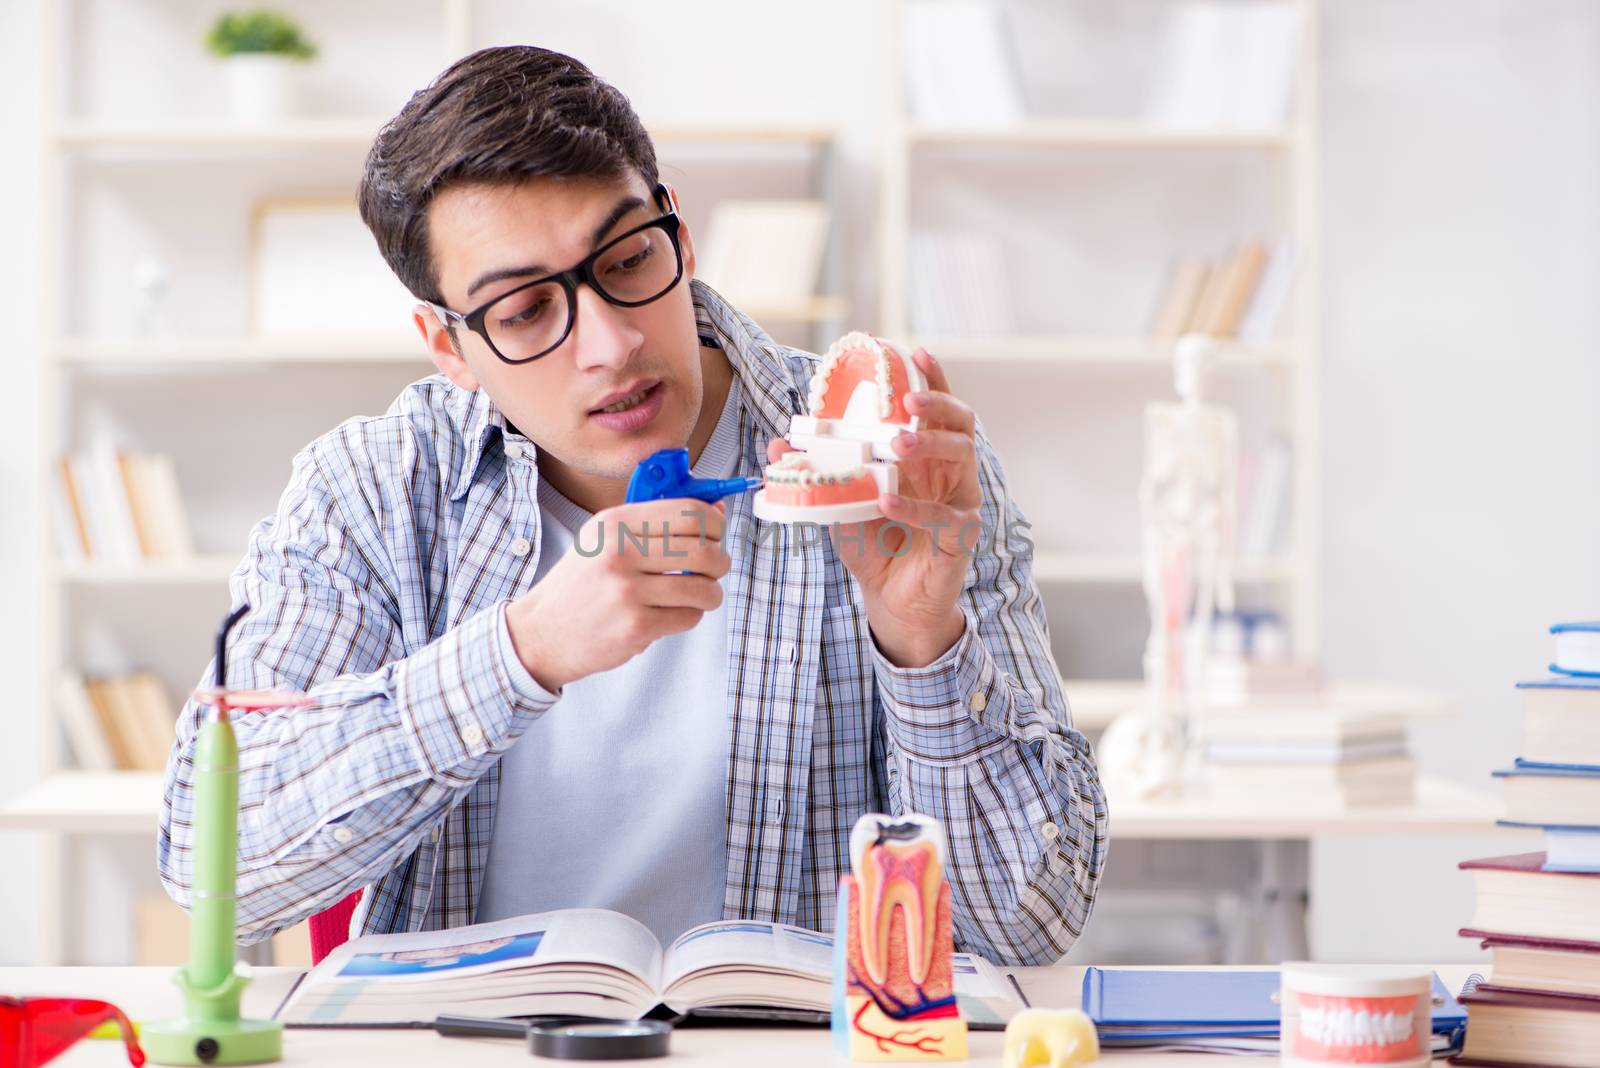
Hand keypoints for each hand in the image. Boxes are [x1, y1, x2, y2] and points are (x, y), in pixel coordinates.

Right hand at [504, 498, 729, 690]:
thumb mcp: (606, 539)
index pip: (688, 512)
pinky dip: (690, 615)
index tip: (718, 533)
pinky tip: (674, 613)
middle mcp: (620, 553)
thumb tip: (717, 511)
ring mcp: (627, 592)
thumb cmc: (583, 582)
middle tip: (717, 567)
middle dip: (720, 560)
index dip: (715, 523)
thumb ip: (658, 523)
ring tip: (701, 594)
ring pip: (703, 588)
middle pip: (703, 549)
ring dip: (711, 593)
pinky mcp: (636, 627)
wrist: (543, 631)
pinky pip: (688, 617)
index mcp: (614, 523)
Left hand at [769, 347, 980, 667]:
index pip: (936, 408)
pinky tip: (886, 502)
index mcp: (925, 456)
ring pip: (961, 456)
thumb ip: (818, 473)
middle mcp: (950, 470)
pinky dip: (913, 506)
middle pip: (960, 422)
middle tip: (906, 401)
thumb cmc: (874, 544)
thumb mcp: (839, 503)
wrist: (891, 600)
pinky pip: (942, 513)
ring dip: (928, 444)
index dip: (931, 377)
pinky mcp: (961, 532)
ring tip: (897, 444)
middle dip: (936, 404)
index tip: (915, 351)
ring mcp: (960, 499)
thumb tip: (777, 445)